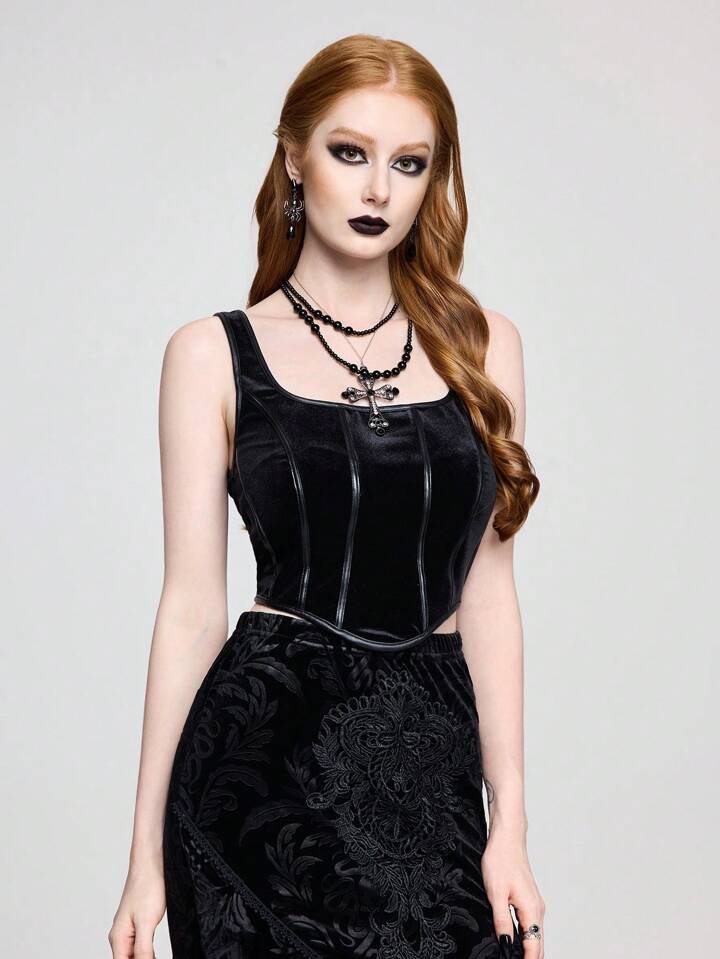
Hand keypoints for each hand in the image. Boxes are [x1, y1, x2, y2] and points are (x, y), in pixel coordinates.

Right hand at [108, 860, 165, 958]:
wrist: (151, 864)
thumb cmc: (147, 887)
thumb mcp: (147, 923)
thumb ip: (143, 949)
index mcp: (118, 938)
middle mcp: (121, 936)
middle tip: (154, 956)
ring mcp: (129, 930)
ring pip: (134, 955)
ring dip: (144, 958)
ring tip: (155, 955)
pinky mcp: (139, 924)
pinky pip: (140, 946)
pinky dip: (147, 952)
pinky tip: (155, 953)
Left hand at [481, 823, 544, 957]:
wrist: (507, 838)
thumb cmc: (501, 860)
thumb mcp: (496, 894)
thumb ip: (502, 922)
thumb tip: (506, 945)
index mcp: (531, 910)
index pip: (534, 946)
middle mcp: (537, 909)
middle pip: (537, 944)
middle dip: (529, 957)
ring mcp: (534, 904)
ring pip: (534, 935)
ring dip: (527, 949)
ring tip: (514, 957)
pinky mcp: (528, 900)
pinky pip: (530, 926)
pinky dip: (526, 938)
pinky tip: (515, 941)